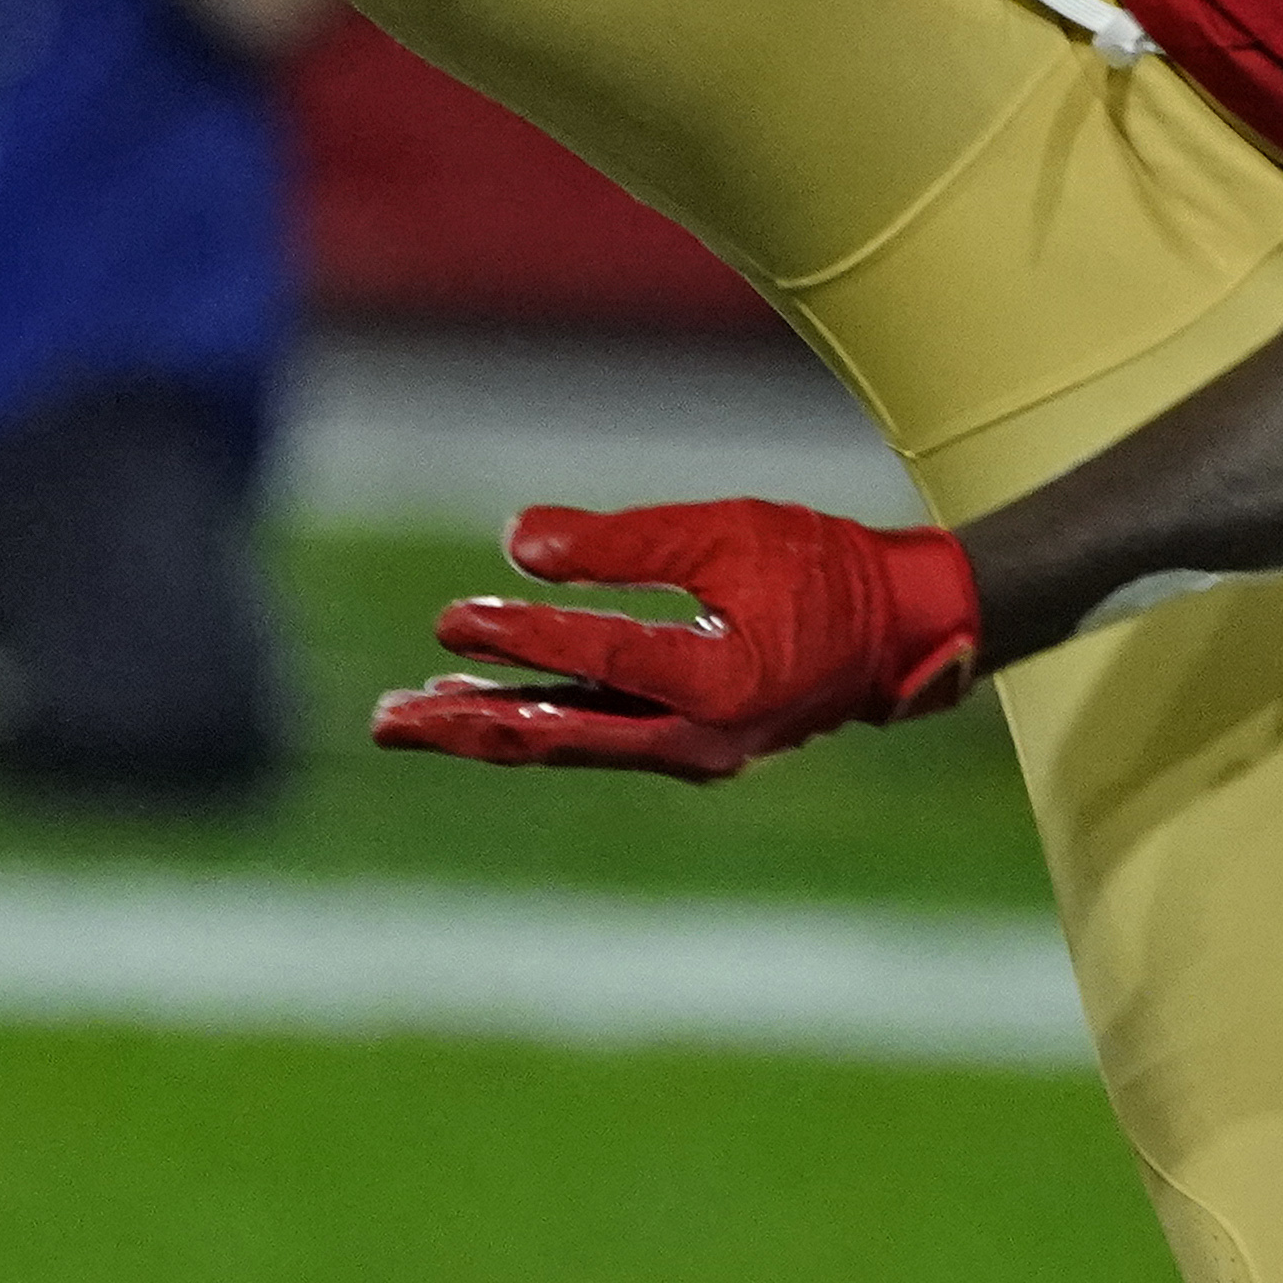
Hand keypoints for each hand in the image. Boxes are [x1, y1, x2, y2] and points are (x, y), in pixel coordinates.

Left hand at [369, 499, 981, 783]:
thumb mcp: (725, 532)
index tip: (448, 616)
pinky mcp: (683, 741)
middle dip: (465, 727)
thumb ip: (623, 540)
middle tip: (386, 720)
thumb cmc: (819, 568)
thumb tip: (516, 542)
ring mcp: (688, 749)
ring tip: (408, 715)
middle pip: (557, 737)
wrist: (897, 630)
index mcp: (715, 684)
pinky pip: (593, 735)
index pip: (595, 660)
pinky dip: (534, 720)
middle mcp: (695, 738)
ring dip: (486, 728)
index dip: (519, 636)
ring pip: (567, 744)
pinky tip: (483, 702)